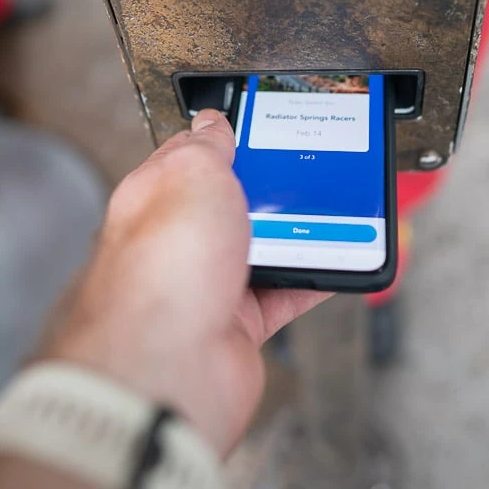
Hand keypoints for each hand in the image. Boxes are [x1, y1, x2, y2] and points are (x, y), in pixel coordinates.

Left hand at [40, 110, 328, 456]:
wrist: (169, 365)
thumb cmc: (163, 268)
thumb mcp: (192, 172)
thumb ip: (206, 146)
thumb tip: (213, 123)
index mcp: (156, 197)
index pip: (193, 157)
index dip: (228, 140)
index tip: (263, 130)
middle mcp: (177, 242)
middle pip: (231, 205)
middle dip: (267, 191)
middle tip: (304, 173)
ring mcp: (205, 286)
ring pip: (260, 249)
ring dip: (294, 234)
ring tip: (328, 211)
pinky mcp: (234, 327)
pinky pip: (283, 296)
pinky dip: (311, 280)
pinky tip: (332, 263)